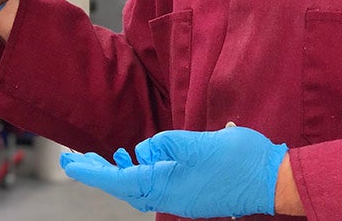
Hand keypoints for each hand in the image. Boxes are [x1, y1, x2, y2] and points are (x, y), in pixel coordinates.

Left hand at [59, 126, 287, 217]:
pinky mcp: (191, 191)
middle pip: (124, 186)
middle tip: (73, 159)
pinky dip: (141, 171)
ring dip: (118, 172)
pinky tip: (139, 156)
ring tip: (102, 157)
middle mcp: (170, 197)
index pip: (120, 181)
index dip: (92, 171)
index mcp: (168, 187)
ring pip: (139, 186)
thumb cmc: (238, 159)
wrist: (272, 180)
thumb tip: (144, 149)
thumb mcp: (198, 143)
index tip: (69, 163)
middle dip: (97, 172)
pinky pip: (155, 184)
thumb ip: (166, 144)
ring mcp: (181, 196)